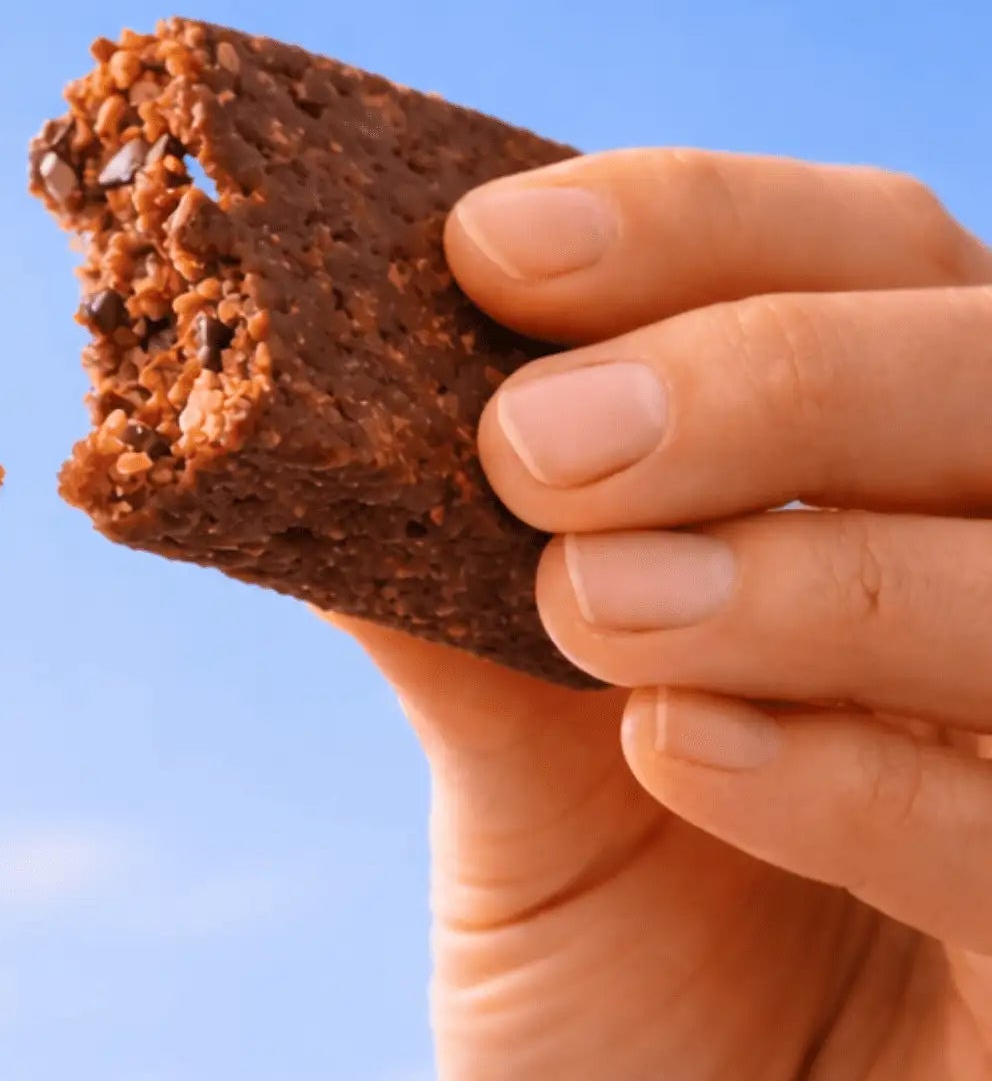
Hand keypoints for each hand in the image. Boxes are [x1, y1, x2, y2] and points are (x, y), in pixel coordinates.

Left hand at [336, 149, 991, 1079]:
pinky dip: (866, 775)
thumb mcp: (517, 768)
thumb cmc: (625, 982)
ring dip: (805, 568)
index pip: (864, 259)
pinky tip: (684, 753)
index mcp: (888, 493)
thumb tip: (285, 411)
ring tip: (591, 605)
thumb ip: (450, 596)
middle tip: (535, 440)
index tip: (486, 245)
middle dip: (765, 372)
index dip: (692, 225)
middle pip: (989, 365)